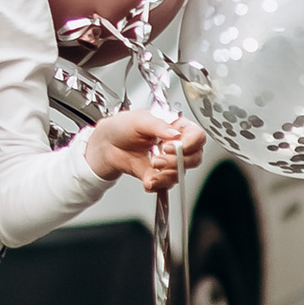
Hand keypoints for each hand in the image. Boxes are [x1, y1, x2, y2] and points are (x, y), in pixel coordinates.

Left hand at [84, 103, 203, 194]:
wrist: (106, 144)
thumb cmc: (122, 126)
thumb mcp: (139, 119)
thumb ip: (158, 125)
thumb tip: (175, 135)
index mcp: (176, 127)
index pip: (197, 136)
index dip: (189, 143)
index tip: (171, 145)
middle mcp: (176, 145)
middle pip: (194, 158)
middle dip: (178, 161)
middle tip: (159, 157)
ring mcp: (169, 162)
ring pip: (181, 174)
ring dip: (167, 174)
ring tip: (151, 165)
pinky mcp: (159, 175)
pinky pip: (166, 185)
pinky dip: (157, 184)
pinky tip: (148, 180)